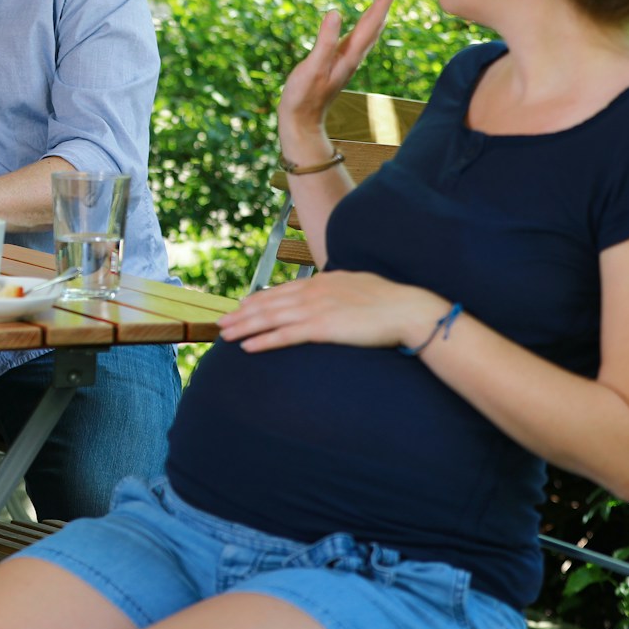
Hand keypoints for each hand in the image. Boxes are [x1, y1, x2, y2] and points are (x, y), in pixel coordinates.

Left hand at [217, 270, 447, 353]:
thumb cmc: (389, 301)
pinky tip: (248, 347)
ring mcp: (316, 309)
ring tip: (225, 334)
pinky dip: (264, 340)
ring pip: (271, 318)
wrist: (407, 310)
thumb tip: (331, 292)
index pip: (282, 290)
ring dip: (245, 327)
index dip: (258, 299)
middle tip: (222, 322)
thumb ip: (339, 289)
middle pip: (269, 303)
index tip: (241, 306)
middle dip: (242, 314)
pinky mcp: (322, 328)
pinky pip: (285, 335)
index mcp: (323, 281)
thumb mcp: (358, 286)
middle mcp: (314, 292)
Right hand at [278, 0, 408, 139]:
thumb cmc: (303, 96)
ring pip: (373, 26)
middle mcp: (356, 53)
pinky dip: (371, 19)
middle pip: (378, 18)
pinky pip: (363, 34)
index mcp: (351, 52)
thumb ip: (324, 42)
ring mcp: (350, 57)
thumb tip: (334, 12)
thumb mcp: (311, 67)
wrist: (302, 120)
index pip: (374, 17)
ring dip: (382, 6)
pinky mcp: (342, 59)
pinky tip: (369, 17)